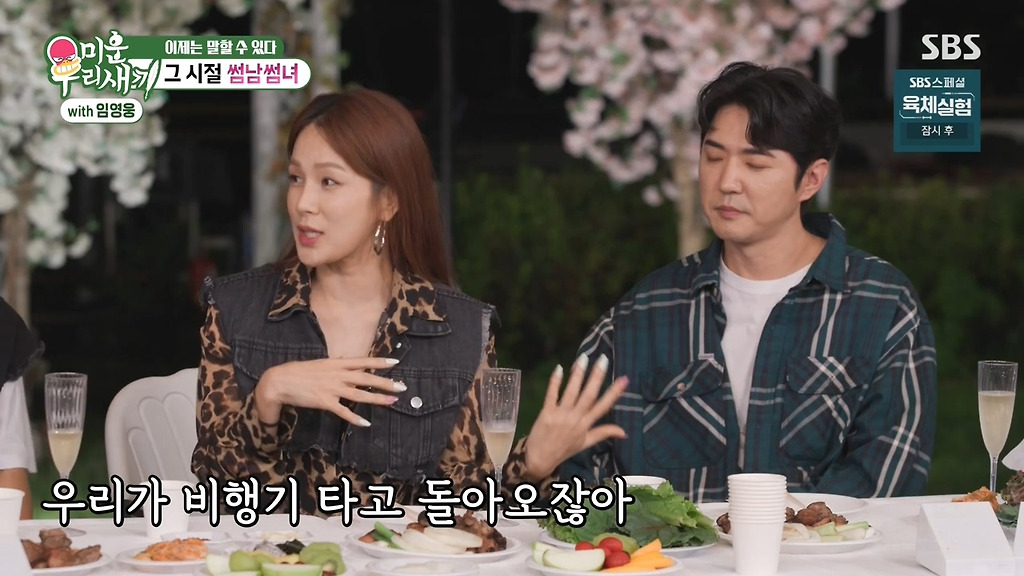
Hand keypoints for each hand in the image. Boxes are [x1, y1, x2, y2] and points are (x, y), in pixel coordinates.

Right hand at [254, 357, 405, 427]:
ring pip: (359, 394)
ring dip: (377, 399)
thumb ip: (334, 364)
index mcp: (336, 364)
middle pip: (366, 378)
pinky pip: (343, 411)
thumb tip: (344, 358)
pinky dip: (354, 418)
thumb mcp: (320, 363)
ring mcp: (332, 388)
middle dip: (385, 382)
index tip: (395, 363)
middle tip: (402, 387)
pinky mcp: (325, 402)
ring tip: (392, 402)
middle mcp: (337, 375)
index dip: (380, 362)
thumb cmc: (298, 372)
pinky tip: (365, 423)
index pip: (363, 361)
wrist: (280, 381)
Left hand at [523, 354, 627, 479]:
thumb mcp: (586, 443)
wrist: (540, 459)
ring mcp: (561, 415)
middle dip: (596, 377)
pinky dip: (555, 382)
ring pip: (571, 392)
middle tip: (603, 360)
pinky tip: (559, 368)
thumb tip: (625, 432)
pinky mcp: (546, 413)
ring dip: (578, 375)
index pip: (603, 407)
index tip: (624, 380)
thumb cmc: (564, 449)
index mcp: (586, 425)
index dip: (614, 393)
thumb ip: (604, 433)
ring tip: (583, 358)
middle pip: (588, 395)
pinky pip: (551, 395)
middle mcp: (576, 419)